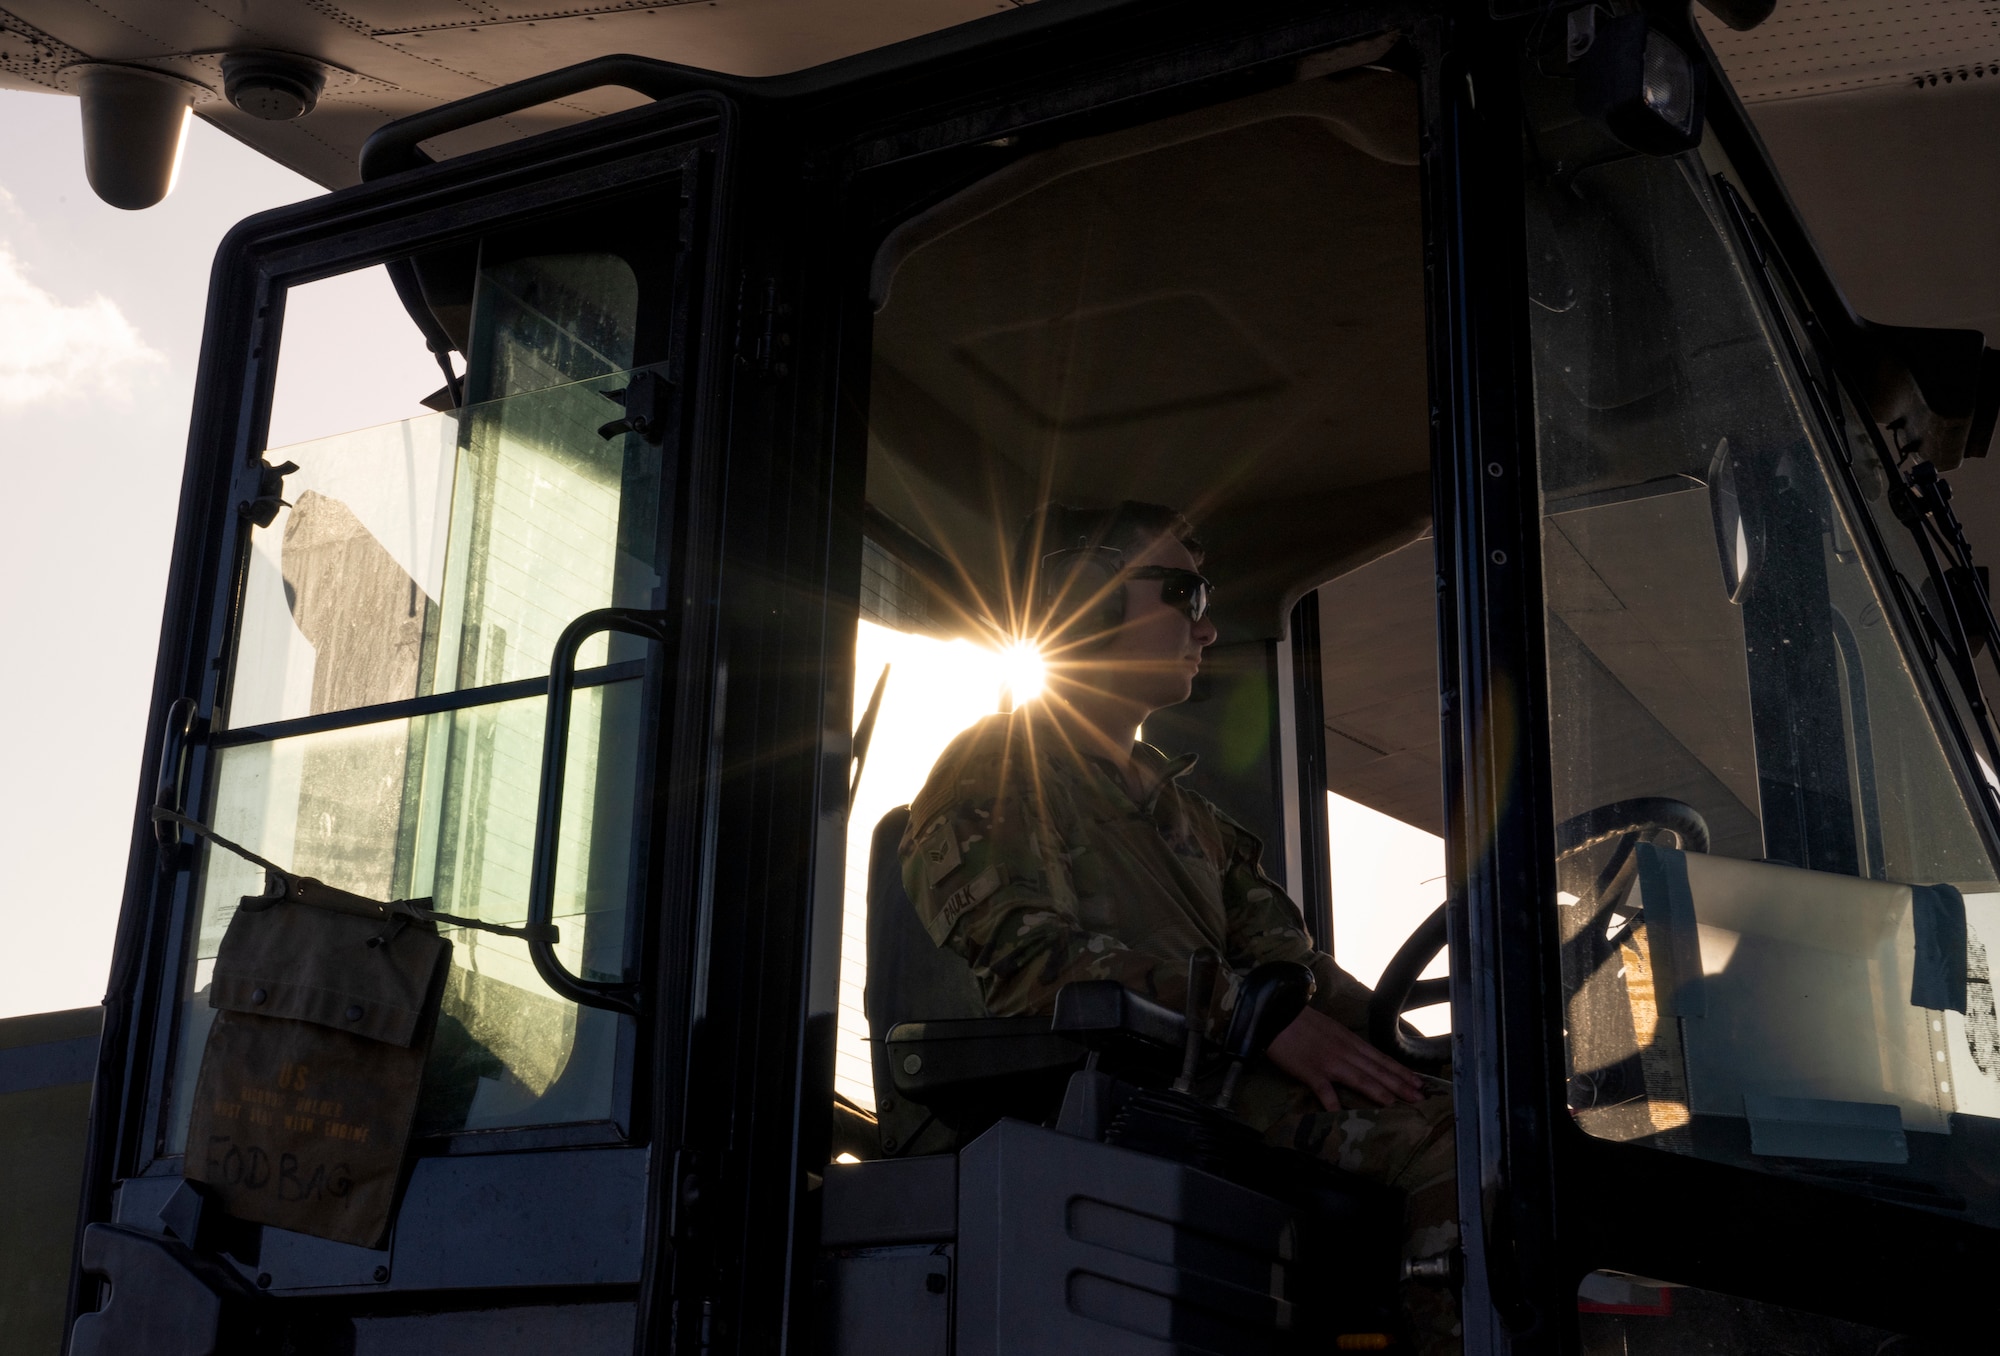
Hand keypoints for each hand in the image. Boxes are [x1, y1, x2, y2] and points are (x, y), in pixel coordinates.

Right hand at [1264, 1004, 1423, 1110]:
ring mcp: (1329, 1062)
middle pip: (1377, 1070)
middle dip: (1400, 1085)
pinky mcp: (1311, 1072)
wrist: (1277, 1014)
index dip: (1401, 1071)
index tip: (1418, 1081)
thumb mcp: (1331, 1029)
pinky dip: (1333, 1104)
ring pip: (1360, 1079)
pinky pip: (1325, 1091)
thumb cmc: (1302, 1022)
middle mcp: (1345, 1052)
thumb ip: (1345, 1044)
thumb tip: (1359, 1057)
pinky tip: (1342, 1116)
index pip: (1381, 1058)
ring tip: (1396, 1104)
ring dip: (1380, 1092)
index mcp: (1350, 1041)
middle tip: (1420, 1098)